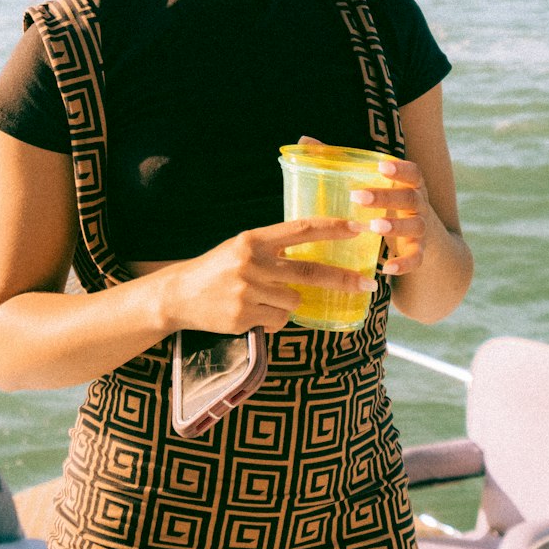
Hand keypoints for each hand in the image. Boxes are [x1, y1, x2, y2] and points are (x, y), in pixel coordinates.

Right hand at [161, 219, 370, 335]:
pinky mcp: (244, 317)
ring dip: (286, 303)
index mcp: (252, 240)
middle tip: (368, 284)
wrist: (180, 294)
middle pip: (308, 271)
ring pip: (293, 301)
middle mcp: (252, 263)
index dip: (330, 228)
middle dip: (342, 278)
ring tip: (262, 299)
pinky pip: (278, 320)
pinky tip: (251, 312)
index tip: (357, 228)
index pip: (299, 229)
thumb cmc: (217, 268)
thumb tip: (313, 253)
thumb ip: (272, 249)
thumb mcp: (242, 248)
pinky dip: (273, 319)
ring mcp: (248, 291)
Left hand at [350, 158, 428, 275]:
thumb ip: (339, 162)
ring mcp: (421, 228)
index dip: (400, 168)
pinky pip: (417, 258)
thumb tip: (305, 141)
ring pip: (416, 226)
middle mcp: (419, 203)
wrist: (417, 235)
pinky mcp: (419, 251)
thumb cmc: (384, 200)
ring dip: (396, 226)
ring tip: (373, 227)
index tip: (380, 166)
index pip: (412, 172)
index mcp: (409, 183)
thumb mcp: (369, 182)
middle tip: (358, 197)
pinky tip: (387, 268)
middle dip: (385, 197)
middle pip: (410, 197)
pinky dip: (405, 263)